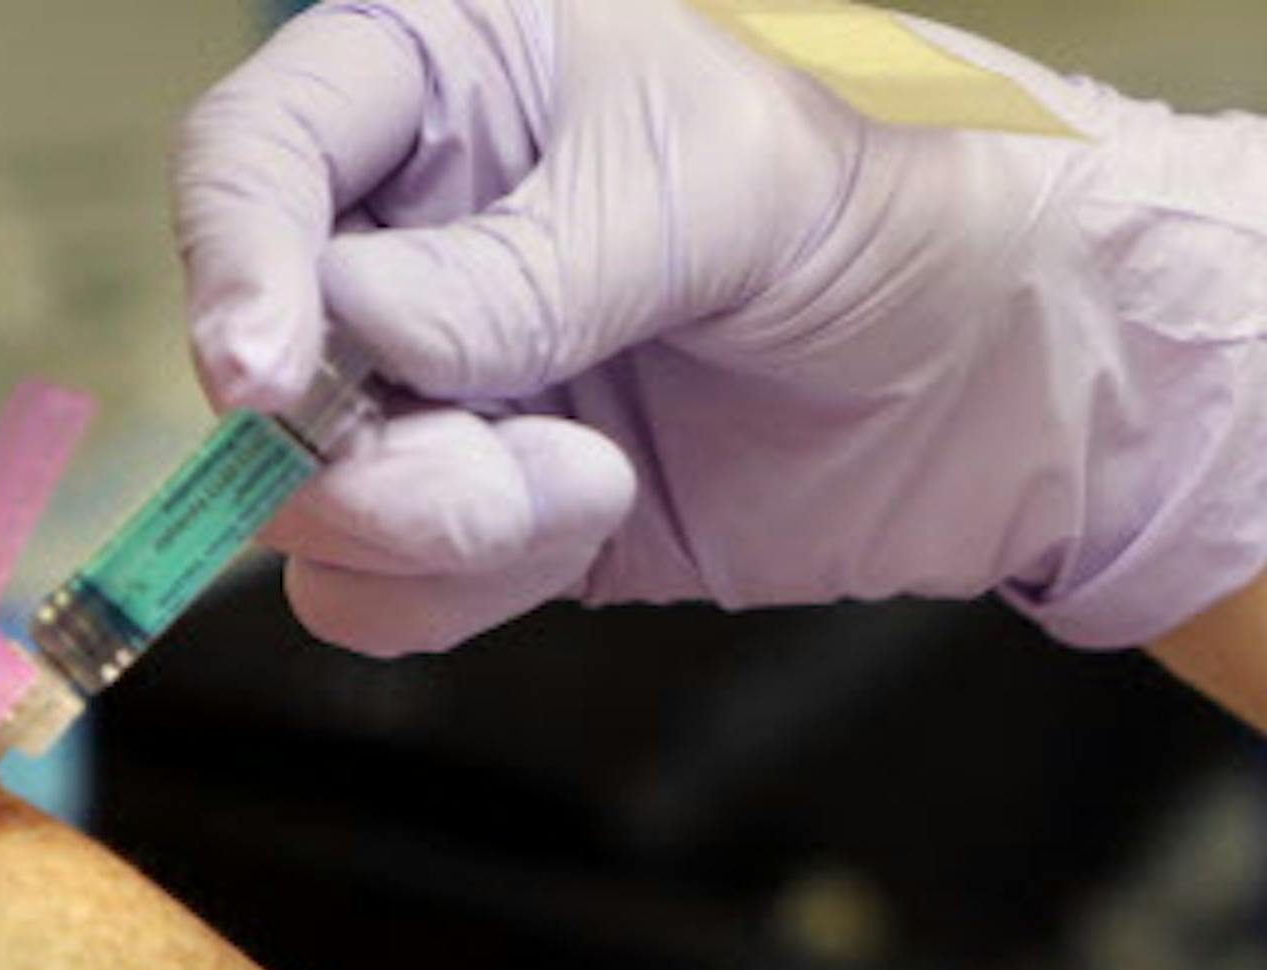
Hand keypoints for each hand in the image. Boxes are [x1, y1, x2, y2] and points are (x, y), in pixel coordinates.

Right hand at [179, 0, 1266, 656]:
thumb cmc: (909, 194)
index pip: (261, 155)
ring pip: (316, 493)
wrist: (1035, 365)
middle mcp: (438, 239)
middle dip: (351, 438)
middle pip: (266, 356)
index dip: (231, 260)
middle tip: (497, 459)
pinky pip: (400, 586)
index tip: (271, 370)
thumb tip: (343, 341)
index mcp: (466, 85)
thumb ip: (523, 262)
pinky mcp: (520, 515)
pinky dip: (463, 585)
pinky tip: (596, 519)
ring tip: (583, 486)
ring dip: (421, 523)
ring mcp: (472, 390)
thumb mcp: (723, 183)